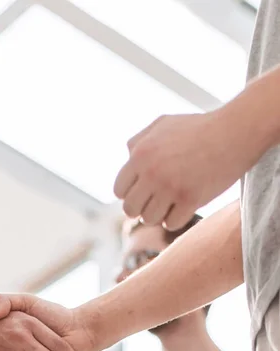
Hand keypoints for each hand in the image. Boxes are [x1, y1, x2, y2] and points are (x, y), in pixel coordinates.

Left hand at [113, 110, 248, 229]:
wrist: (234, 131)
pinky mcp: (191, 199)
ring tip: (170, 204)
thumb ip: (138, 142)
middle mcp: (152, 172)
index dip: (129, 194)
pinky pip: (171, 224)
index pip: (119, 190)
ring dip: (159, 215)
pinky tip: (183, 207)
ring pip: (149, 219)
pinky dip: (175, 219)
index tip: (143, 192)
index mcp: (140, 154)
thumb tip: (126, 160)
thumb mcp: (162, 125)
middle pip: (130, 209)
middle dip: (141, 208)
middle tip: (154, 202)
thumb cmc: (198, 128)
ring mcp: (171, 187)